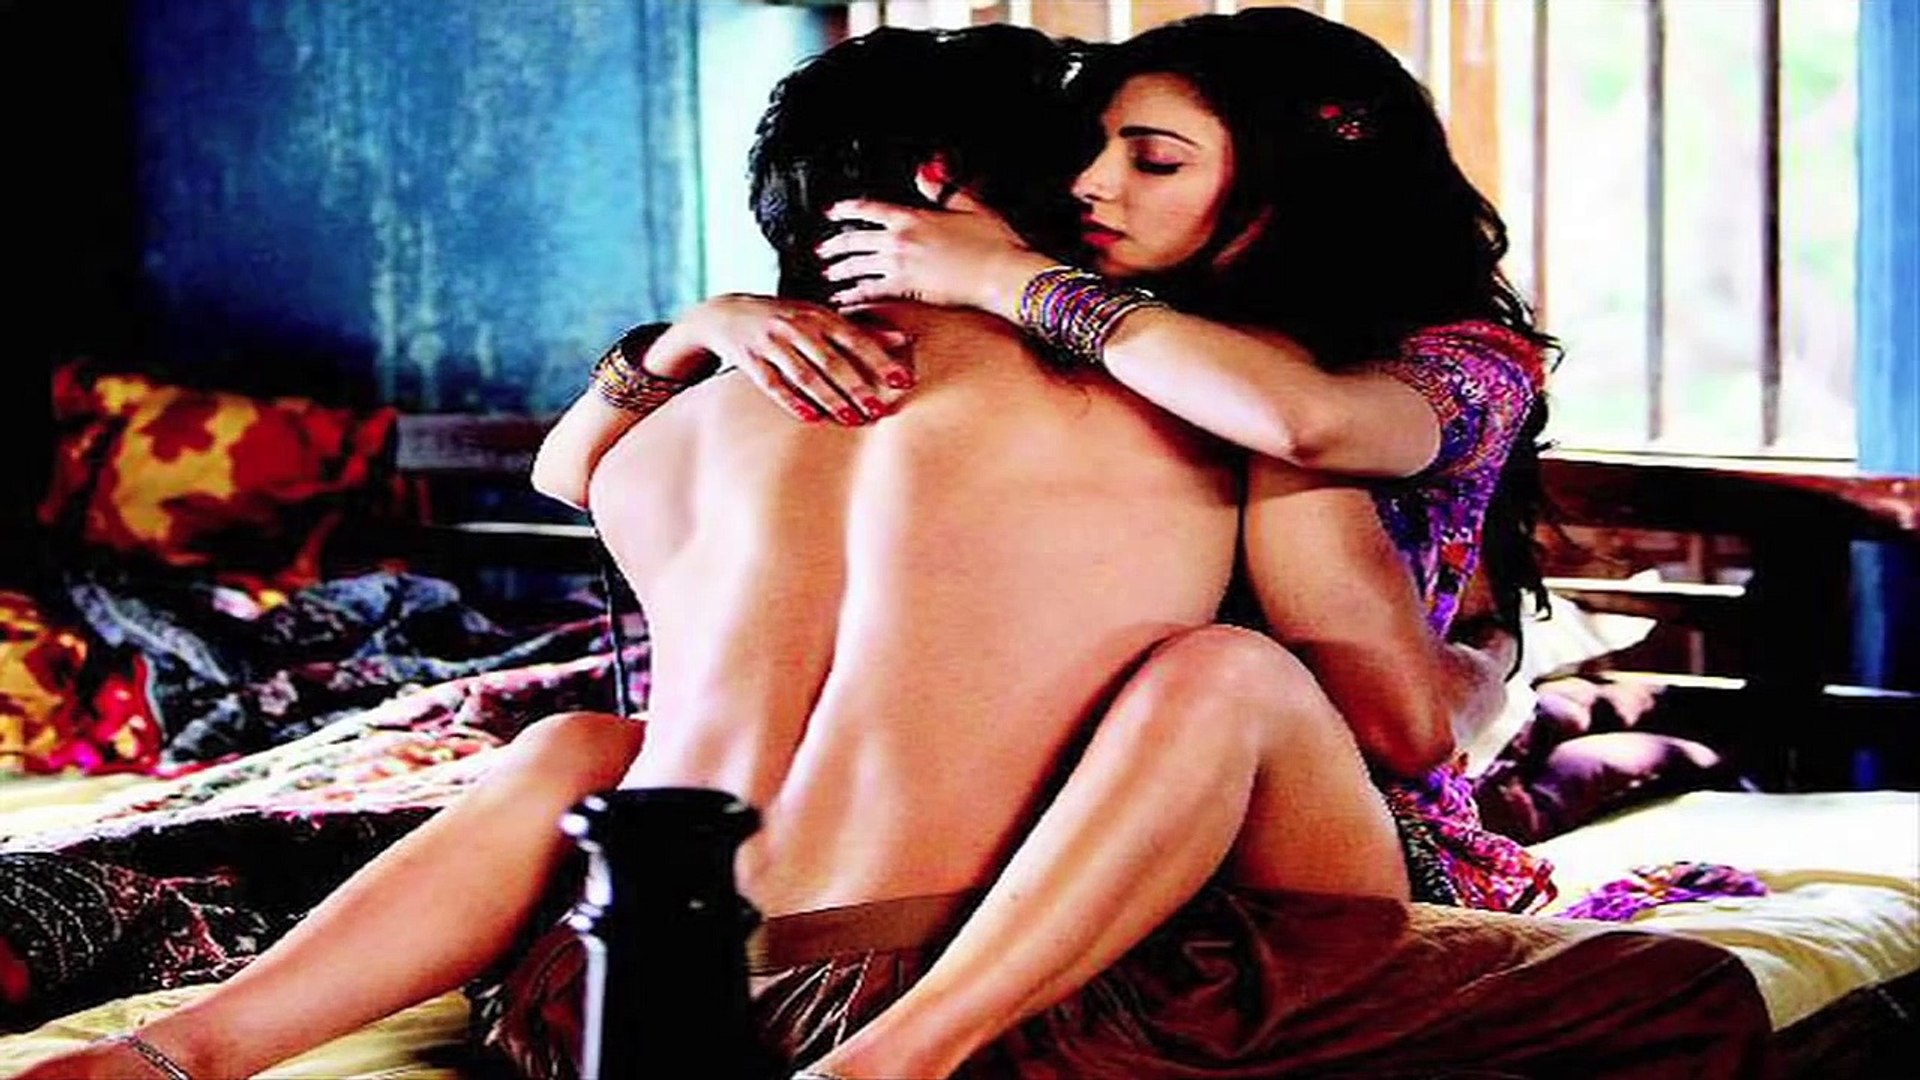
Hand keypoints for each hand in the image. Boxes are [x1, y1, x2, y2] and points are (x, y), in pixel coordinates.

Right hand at [670, 294, 914, 424]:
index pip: (856, 338)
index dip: (880, 360)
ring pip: (804, 375)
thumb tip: (905, 338)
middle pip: (831, 360)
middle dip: (856, 386)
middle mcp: (796, 326)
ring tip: (851, 419)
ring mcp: (771, 343)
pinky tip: (810, 417)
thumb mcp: (821, 317)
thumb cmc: (786, 318)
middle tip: (877, 410)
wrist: (726, 313)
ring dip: (829, 398)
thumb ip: (861, 329)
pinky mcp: (750, 360)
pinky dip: (792, 401)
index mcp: (819, 315)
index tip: (902, 381)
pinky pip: (773, 384)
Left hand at [817, 167, 1048, 315]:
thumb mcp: (968, 204)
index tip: (833, 212)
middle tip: (823, 250)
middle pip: (855, 239)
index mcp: (912, 217)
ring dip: (841, 271)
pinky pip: (871, 293)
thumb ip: (940, 189)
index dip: (846, 209)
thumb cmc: (993, 243)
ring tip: (831, 276)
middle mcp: (901, 241)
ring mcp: (902, 267)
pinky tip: (847, 302)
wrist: (1001, 274)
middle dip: (835, 244)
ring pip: (858, 267)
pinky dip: (855, 297)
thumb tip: (924, 171)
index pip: (868, 209)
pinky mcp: (908, 291)